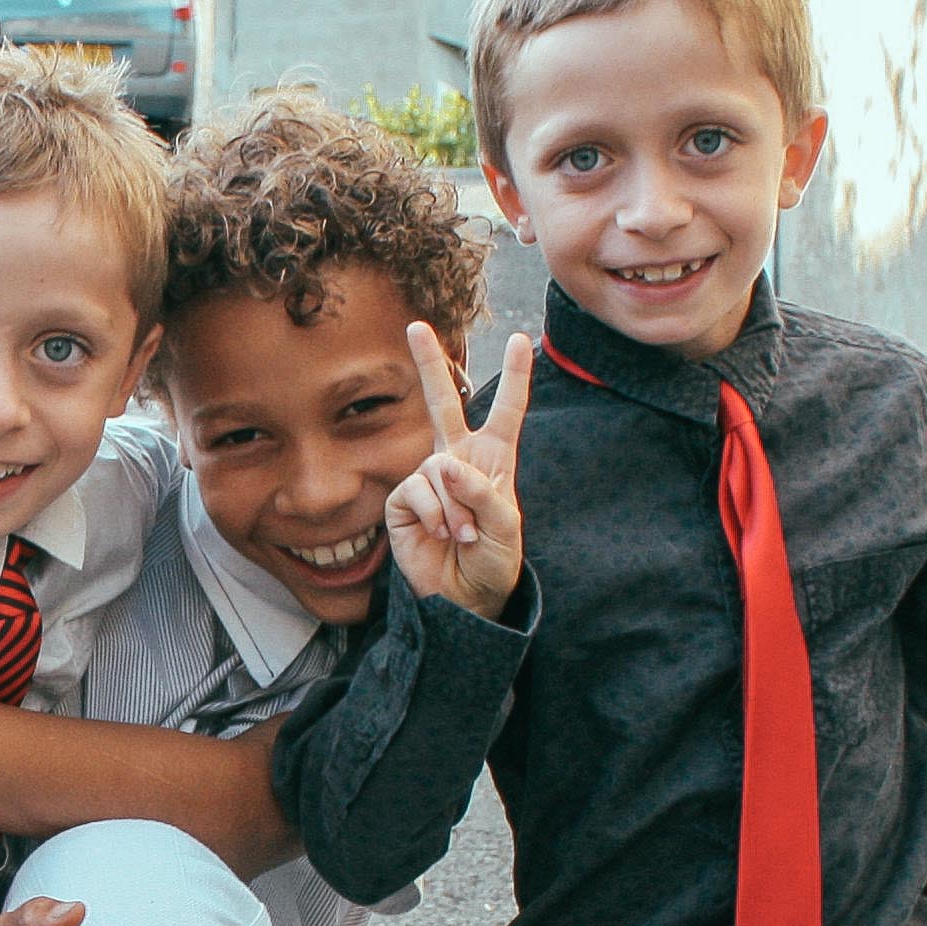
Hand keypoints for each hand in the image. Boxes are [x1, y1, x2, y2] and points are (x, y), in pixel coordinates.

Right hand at [384, 325, 529, 614]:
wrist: (463, 600)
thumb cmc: (494, 562)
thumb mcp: (505, 527)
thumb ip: (481, 492)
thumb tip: (444, 465)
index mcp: (494, 461)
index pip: (506, 412)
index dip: (516, 377)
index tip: (522, 339)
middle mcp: (458, 462)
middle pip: (444, 404)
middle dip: (428, 365)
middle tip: (415, 325)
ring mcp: (428, 480)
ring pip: (437, 467)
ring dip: (454, 506)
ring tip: (463, 535)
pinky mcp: (404, 501)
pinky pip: (417, 490)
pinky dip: (433, 514)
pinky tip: (440, 534)